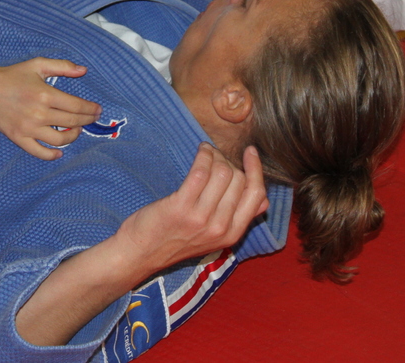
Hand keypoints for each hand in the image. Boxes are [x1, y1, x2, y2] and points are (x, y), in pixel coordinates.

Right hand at [0, 59, 101, 159]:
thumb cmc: (13, 75)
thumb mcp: (38, 65)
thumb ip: (62, 66)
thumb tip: (84, 71)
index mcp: (45, 94)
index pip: (77, 106)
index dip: (91, 109)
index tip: (98, 110)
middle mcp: (39, 113)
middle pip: (72, 122)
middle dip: (87, 121)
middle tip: (92, 119)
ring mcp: (28, 128)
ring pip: (59, 140)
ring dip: (73, 136)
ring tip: (76, 130)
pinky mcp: (18, 138)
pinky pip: (38, 152)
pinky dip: (51, 155)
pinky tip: (59, 152)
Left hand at [114, 143, 268, 277]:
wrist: (141, 253)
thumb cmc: (176, 240)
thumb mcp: (215, 237)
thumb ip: (238, 219)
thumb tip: (263, 200)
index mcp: (232, 234)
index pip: (257, 196)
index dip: (256, 170)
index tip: (251, 152)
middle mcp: (220, 228)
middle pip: (239, 180)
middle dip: (229, 161)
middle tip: (216, 157)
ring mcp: (200, 218)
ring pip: (222, 173)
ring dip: (215, 155)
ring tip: (207, 153)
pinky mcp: (181, 207)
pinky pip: (200, 172)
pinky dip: (203, 156)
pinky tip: (200, 152)